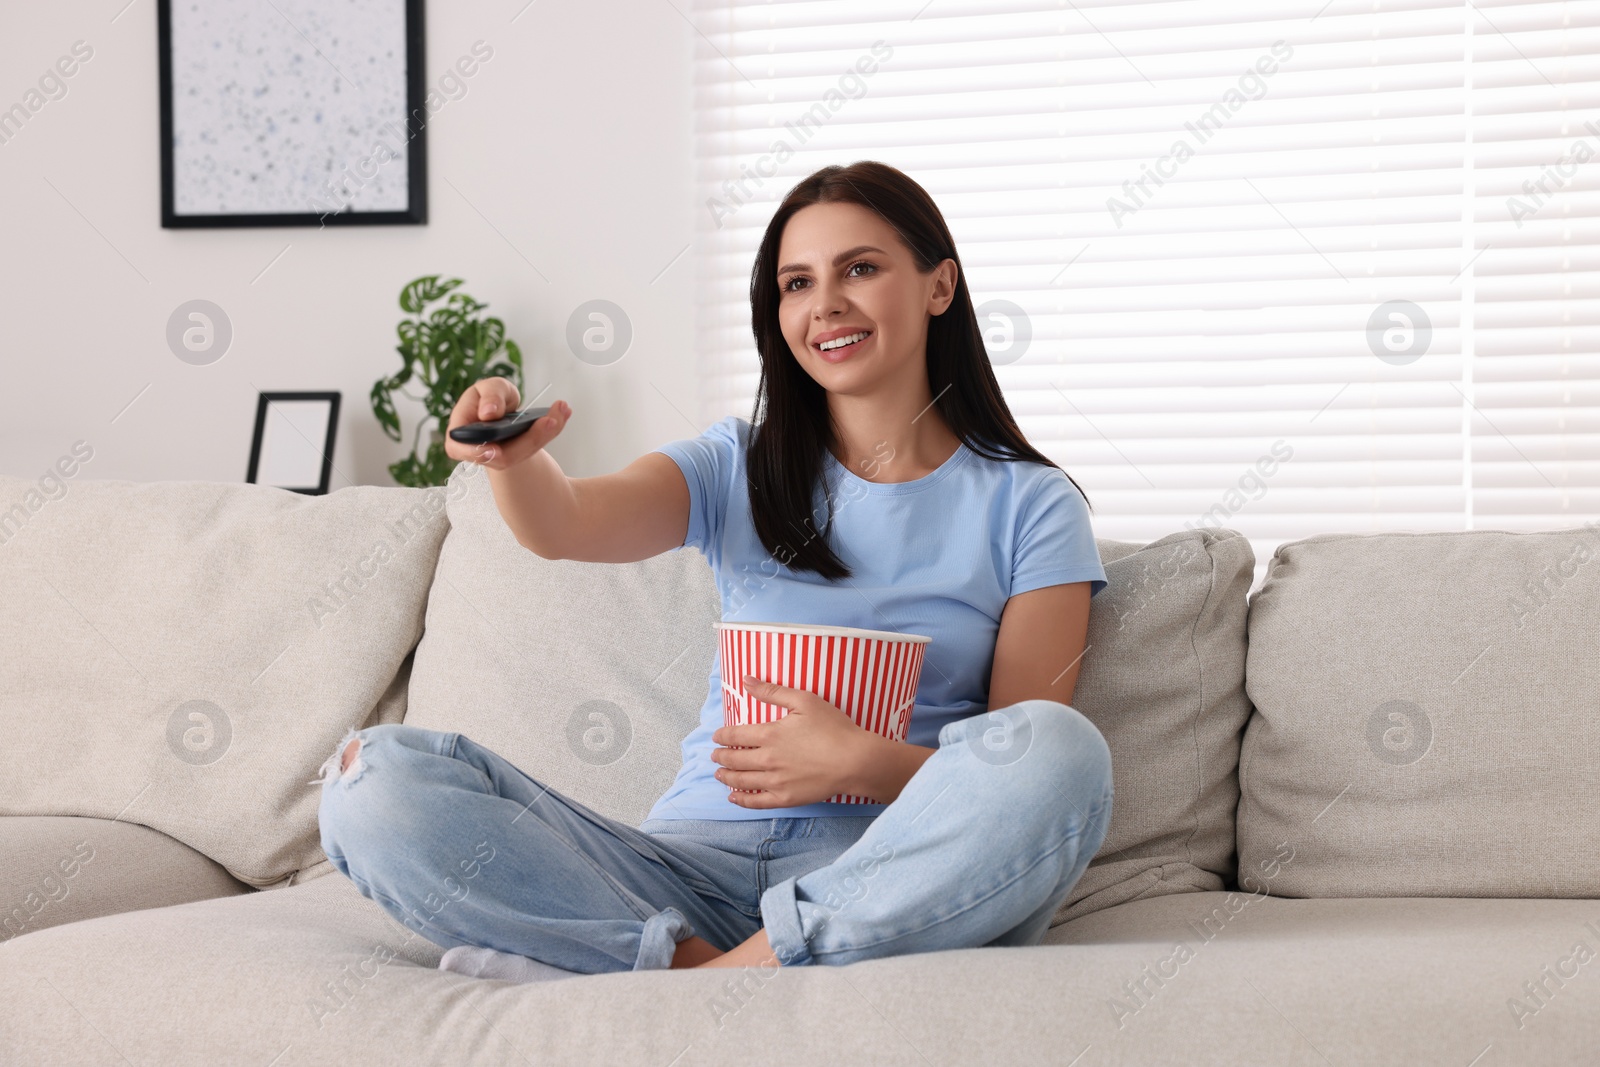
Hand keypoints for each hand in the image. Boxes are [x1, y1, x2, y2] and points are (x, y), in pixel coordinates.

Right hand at [443, 376, 569, 469]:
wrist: (504, 410)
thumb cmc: (491, 396)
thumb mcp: (490, 388)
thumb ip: (490, 396)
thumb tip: (489, 413)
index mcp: (461, 433)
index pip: (459, 448)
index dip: (476, 452)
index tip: (494, 450)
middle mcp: (480, 449)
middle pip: (502, 456)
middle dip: (528, 441)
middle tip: (549, 422)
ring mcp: (502, 456)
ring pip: (523, 454)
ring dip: (545, 433)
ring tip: (561, 411)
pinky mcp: (520, 455)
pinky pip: (536, 446)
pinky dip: (551, 430)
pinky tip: (563, 413)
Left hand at [710, 675, 879, 808]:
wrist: (855, 760)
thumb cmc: (833, 728)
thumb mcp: (804, 700)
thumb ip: (772, 691)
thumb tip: (746, 681)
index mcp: (769, 734)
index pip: (735, 735)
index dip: (722, 735)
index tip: (716, 736)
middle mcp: (767, 759)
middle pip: (734, 759)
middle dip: (720, 756)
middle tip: (714, 755)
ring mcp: (776, 781)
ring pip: (741, 780)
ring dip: (726, 776)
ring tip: (718, 774)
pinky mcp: (786, 797)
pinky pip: (756, 801)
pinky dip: (742, 800)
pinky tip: (733, 797)